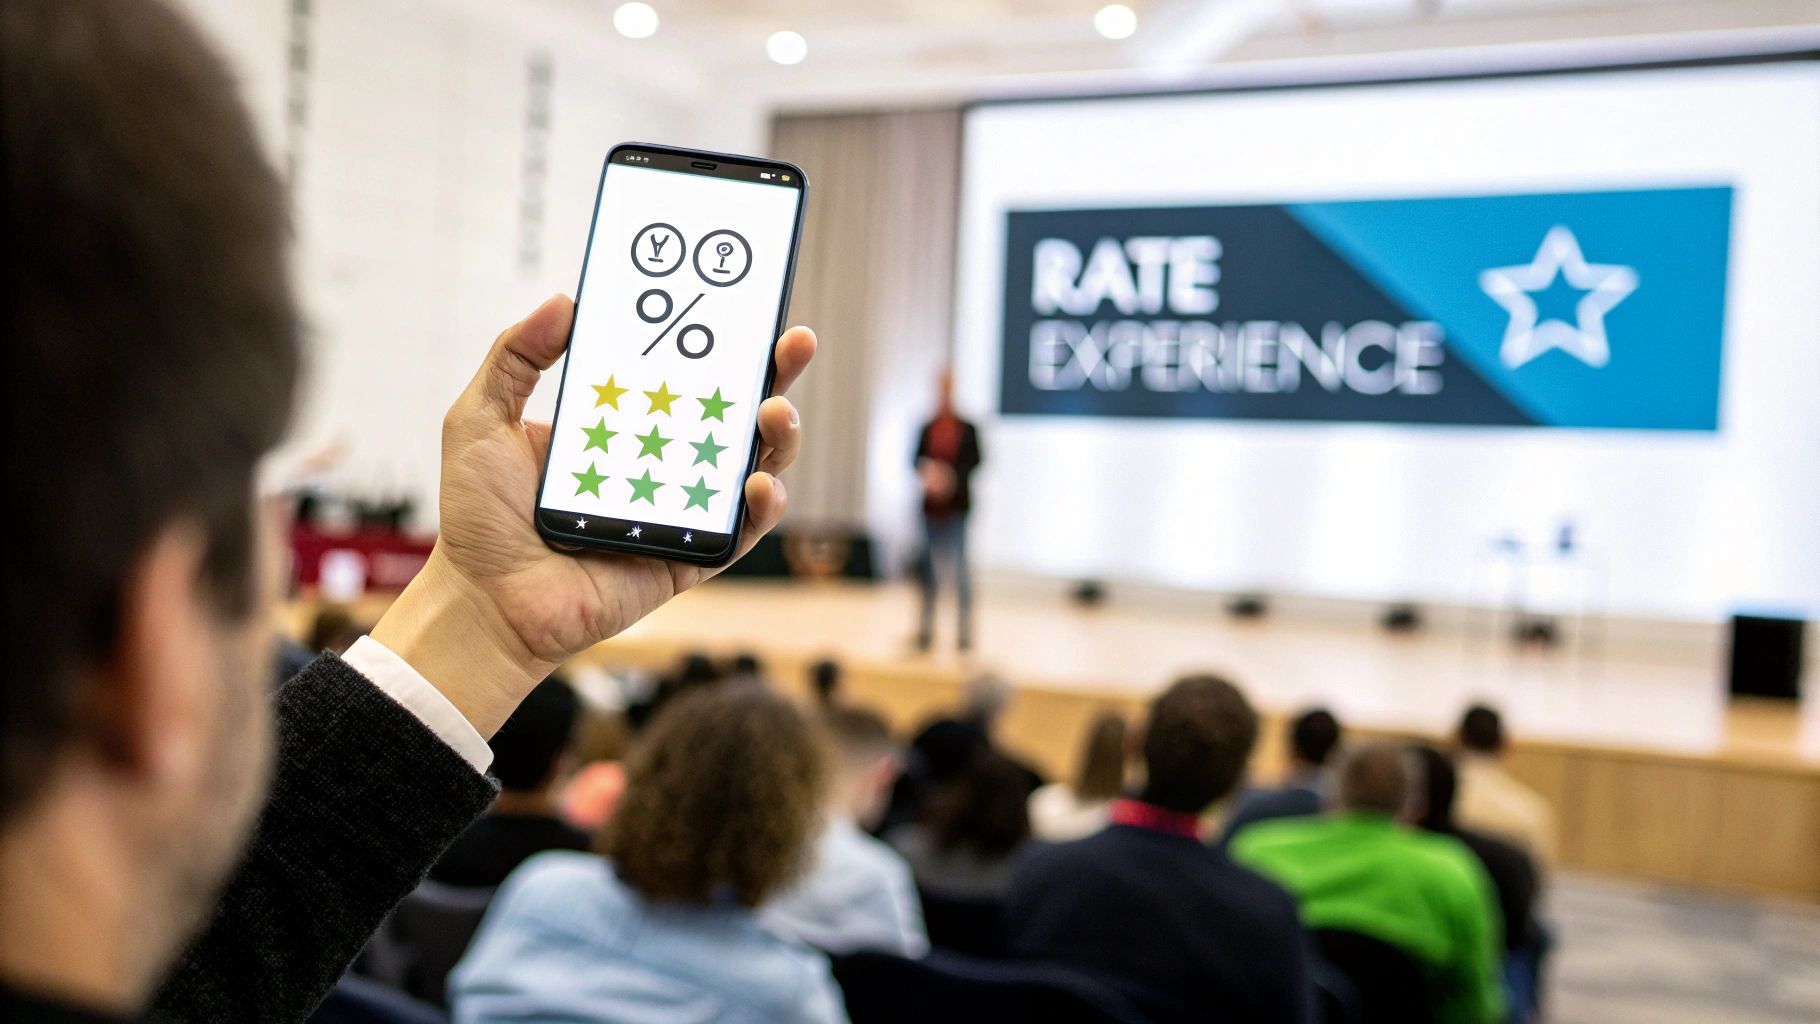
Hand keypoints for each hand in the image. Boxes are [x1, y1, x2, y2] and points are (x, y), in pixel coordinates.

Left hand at [371, 295, 814, 734]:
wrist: (484, 600)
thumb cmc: (480, 517)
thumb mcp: (481, 418)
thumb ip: (514, 356)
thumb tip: (564, 301)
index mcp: (622, 423)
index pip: (681, 370)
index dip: (718, 338)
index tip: (740, 301)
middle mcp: (660, 462)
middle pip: (733, 411)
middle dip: (773, 374)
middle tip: (792, 342)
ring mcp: (679, 511)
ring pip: (751, 466)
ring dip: (777, 435)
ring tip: (774, 411)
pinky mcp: (688, 559)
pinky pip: (740, 533)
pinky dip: (761, 508)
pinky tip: (758, 482)